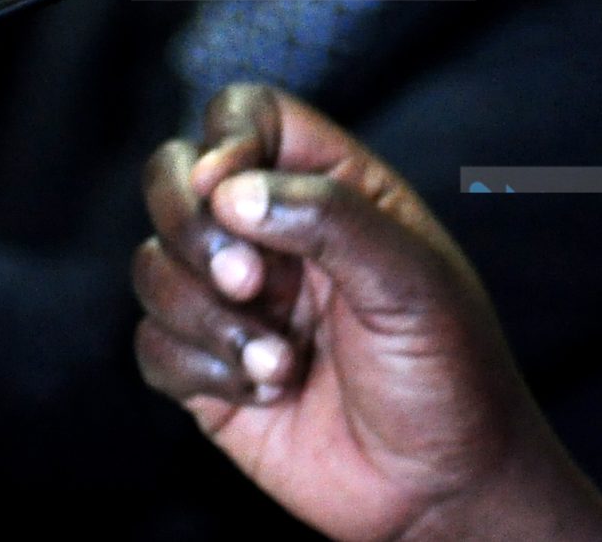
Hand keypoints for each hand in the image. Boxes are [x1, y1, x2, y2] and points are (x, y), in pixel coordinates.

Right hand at [133, 85, 601, 541]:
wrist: (439, 485)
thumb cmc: (450, 370)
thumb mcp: (412, 281)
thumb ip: (330, 220)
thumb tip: (232, 192)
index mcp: (336, 188)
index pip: (251, 115)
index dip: (226, 140)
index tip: (227, 191)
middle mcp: (278, 233)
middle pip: (175, 177)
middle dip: (192, 228)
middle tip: (251, 283)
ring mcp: (238, 300)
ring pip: (153, 264)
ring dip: (205, 316)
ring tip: (280, 362)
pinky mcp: (208, 368)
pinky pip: (151, 343)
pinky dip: (197, 367)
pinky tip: (266, 392)